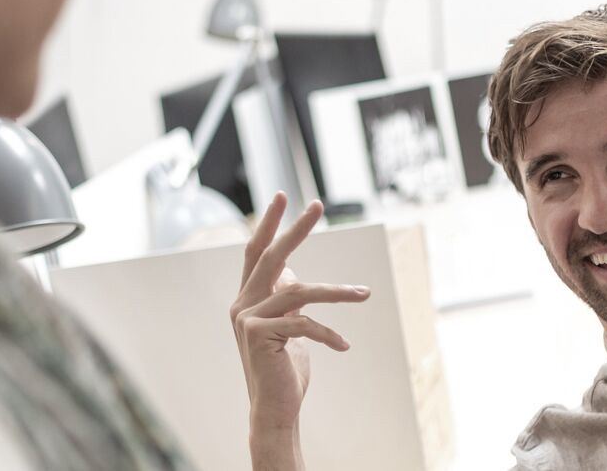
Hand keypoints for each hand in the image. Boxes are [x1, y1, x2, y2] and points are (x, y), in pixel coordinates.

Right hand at [230, 194, 369, 459]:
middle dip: (295, 229)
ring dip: (337, 292)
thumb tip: (293, 275)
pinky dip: (328, 334)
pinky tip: (344, 347)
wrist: (274, 410)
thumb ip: (287, 302)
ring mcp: (247, 319)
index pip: (256, 253)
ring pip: (299, 290)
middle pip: (271, 257)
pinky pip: (304, 323)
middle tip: (318, 205)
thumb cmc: (285, 371)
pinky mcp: (258, 335)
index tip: (283, 197)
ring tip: (364, 294)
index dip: (269, 224)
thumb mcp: (288, 329)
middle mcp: (242, 305)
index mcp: (247, 300)